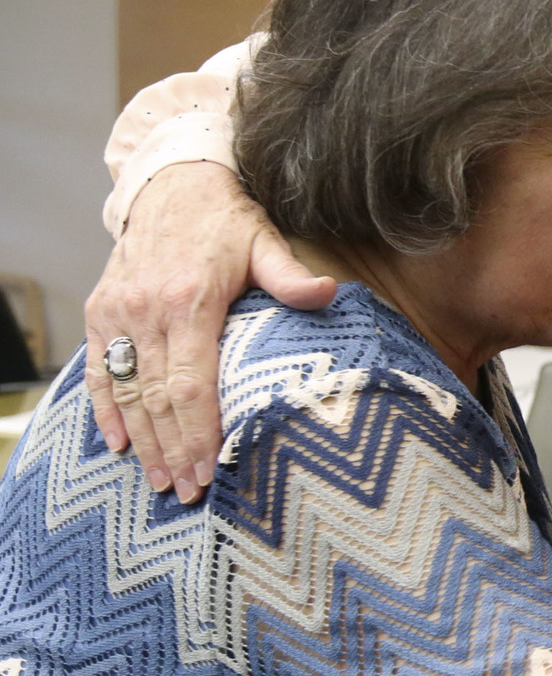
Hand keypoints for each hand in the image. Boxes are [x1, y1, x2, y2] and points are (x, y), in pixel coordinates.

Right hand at [84, 161, 336, 501]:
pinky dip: (105, 409)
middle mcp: (148, 310)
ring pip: (124, 390)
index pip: (190, 383)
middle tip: (188, 493)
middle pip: (156, 398)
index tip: (210, 469)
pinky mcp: (100, 310)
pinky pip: (97, 369)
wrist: (173, 182)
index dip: (198, 431)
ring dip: (141, 441)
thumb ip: (291, 276)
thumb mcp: (265, 241)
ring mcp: (118, 312)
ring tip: (160, 480)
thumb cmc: (227, 220)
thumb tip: (330, 292)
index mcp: (191, 300)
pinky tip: (118, 442)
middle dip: (173, 450)